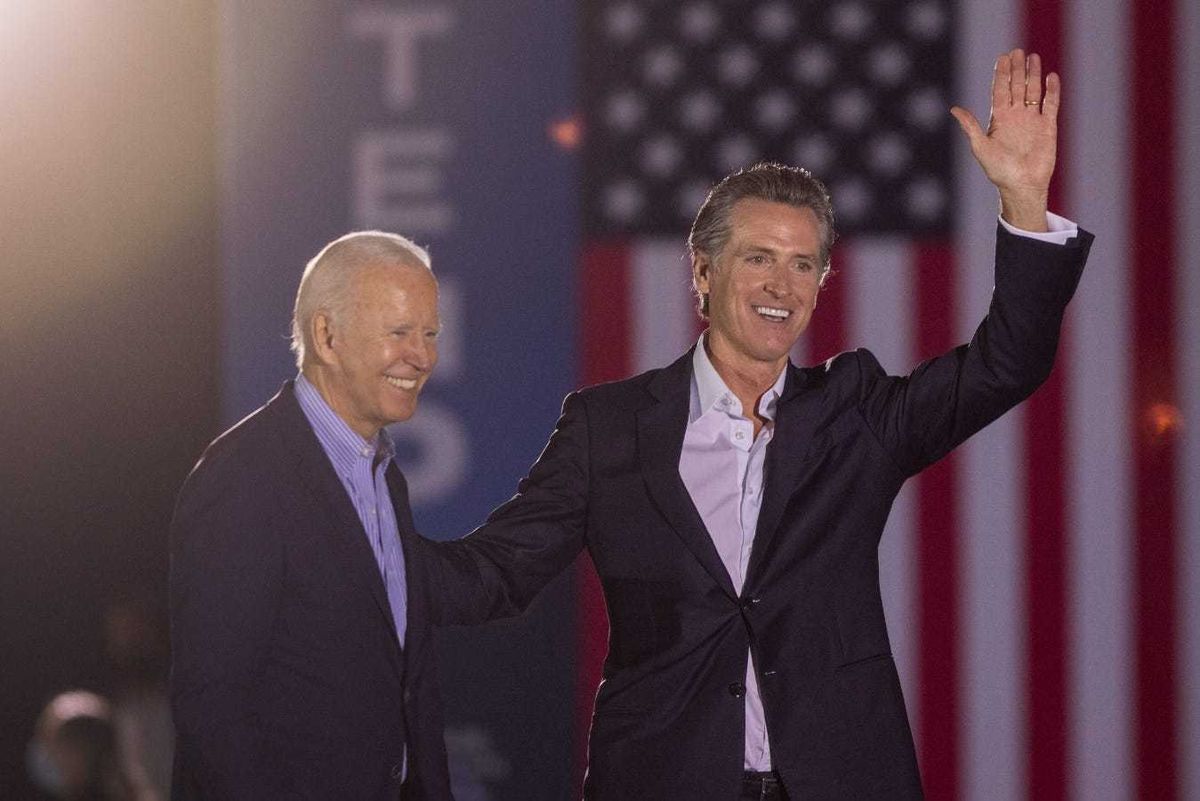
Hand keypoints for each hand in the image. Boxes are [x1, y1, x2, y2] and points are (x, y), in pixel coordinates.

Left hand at [951, 48, 1059, 230]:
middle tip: (1017, 51)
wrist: (1021, 185)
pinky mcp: (1048, 127)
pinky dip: (1052, 91)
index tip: (1003, 57)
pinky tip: (1051, 76)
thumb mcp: (980, 147)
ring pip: (1033, 91)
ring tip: (1033, 57)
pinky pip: (1051, 104)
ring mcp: (1032, 120)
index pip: (1000, 91)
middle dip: (1017, 69)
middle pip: (1016, 87)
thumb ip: (970, 126)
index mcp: (999, 120)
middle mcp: (1016, 117)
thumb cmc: (998, 171)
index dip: (1001, 74)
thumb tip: (954, 108)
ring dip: (1033, 75)